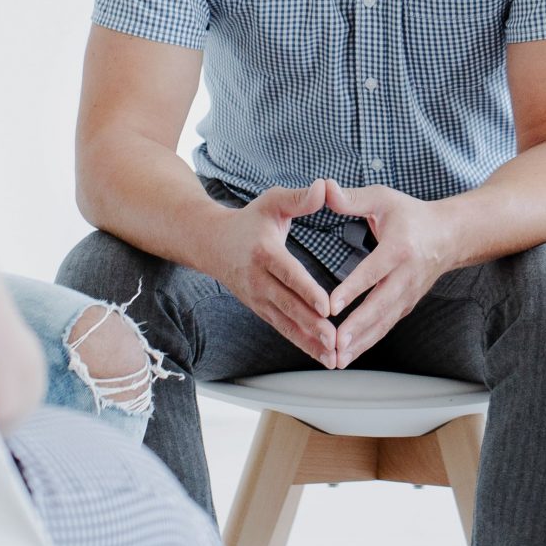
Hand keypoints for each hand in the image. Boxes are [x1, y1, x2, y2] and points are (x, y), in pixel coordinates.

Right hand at [205, 181, 339, 364]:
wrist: (211, 243)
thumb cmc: (249, 220)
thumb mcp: (272, 202)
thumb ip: (299, 198)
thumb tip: (324, 187)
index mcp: (265, 252)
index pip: (288, 274)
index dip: (307, 290)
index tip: (327, 306)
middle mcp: (259, 280)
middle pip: (288, 305)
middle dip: (311, 324)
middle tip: (334, 339)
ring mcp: (257, 299)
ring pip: (286, 324)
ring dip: (309, 342)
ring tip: (332, 357)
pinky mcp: (260, 310)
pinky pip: (283, 329)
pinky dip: (302, 344)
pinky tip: (322, 356)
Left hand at [322, 183, 459, 367]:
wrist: (450, 235)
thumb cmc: (411, 215)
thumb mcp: (383, 198)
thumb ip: (352, 198)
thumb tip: (324, 189)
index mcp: (399, 248)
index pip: (373, 272)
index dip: (353, 289)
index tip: (332, 306)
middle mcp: (406, 276)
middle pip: (379, 306)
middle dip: (356, 328)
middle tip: (334, 344)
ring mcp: (408, 294)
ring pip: (383, 323)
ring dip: (360, 343)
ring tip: (337, 359)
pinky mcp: (406, 305)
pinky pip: (385, 327)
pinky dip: (368, 343)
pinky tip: (349, 355)